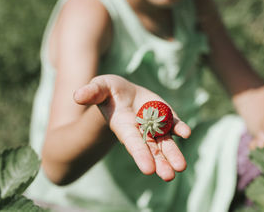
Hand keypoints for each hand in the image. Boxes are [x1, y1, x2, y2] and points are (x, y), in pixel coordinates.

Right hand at [74, 74, 190, 180]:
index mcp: (123, 126)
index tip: (149, 170)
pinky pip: (174, 125)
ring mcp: (154, 125)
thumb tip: (77, 96)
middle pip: (151, 148)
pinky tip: (185, 133)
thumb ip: (90, 92)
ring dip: (173, 154)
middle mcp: (139, 130)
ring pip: (165, 142)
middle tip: (168, 176)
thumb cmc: (106, 91)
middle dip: (160, 161)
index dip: (140, 154)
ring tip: (180, 168)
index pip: (133, 142)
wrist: (122, 92)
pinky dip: (180, 129)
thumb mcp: (98, 87)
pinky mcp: (165, 117)